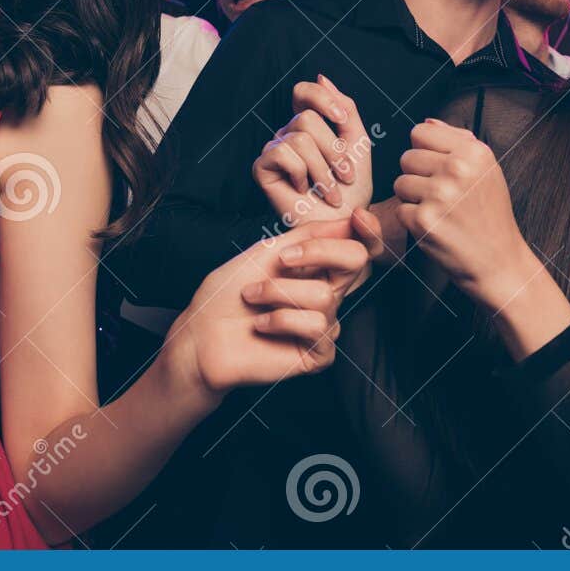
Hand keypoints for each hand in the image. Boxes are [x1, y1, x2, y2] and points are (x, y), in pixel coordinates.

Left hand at [165, 219, 371, 399]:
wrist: (202, 335)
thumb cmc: (227, 294)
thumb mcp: (266, 253)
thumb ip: (307, 236)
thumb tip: (348, 220)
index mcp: (317, 268)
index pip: (356, 246)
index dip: (367, 230)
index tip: (358, 216)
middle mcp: (326, 295)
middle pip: (356, 261)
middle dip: (319, 251)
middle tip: (283, 258)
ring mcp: (324, 325)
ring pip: (324, 296)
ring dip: (277, 292)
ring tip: (252, 298)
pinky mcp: (318, 354)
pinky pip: (315, 326)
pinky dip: (279, 320)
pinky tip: (260, 326)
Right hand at [252, 75, 372, 225]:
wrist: (344, 223)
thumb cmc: (351, 189)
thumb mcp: (358, 143)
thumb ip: (345, 108)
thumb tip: (321, 76)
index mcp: (308, 126)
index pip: (303, 93)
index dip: (321, 98)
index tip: (342, 120)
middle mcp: (287, 134)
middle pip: (306, 118)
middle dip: (333, 149)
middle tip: (344, 176)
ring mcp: (273, 151)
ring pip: (299, 137)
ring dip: (323, 169)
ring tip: (331, 191)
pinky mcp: (262, 169)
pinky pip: (283, 154)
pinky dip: (302, 174)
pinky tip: (304, 191)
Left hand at [393, 118, 537, 309]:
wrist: (498, 261)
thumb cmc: (489, 214)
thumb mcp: (485, 170)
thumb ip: (456, 141)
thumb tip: (427, 121)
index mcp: (473, 151)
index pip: (420, 132)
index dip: (424, 151)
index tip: (439, 168)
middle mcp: (457, 169)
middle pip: (406, 157)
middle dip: (417, 175)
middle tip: (442, 195)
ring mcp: (439, 195)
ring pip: (400, 183)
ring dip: (413, 198)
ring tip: (440, 210)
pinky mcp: (423, 220)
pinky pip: (399, 209)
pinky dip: (412, 220)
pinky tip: (436, 226)